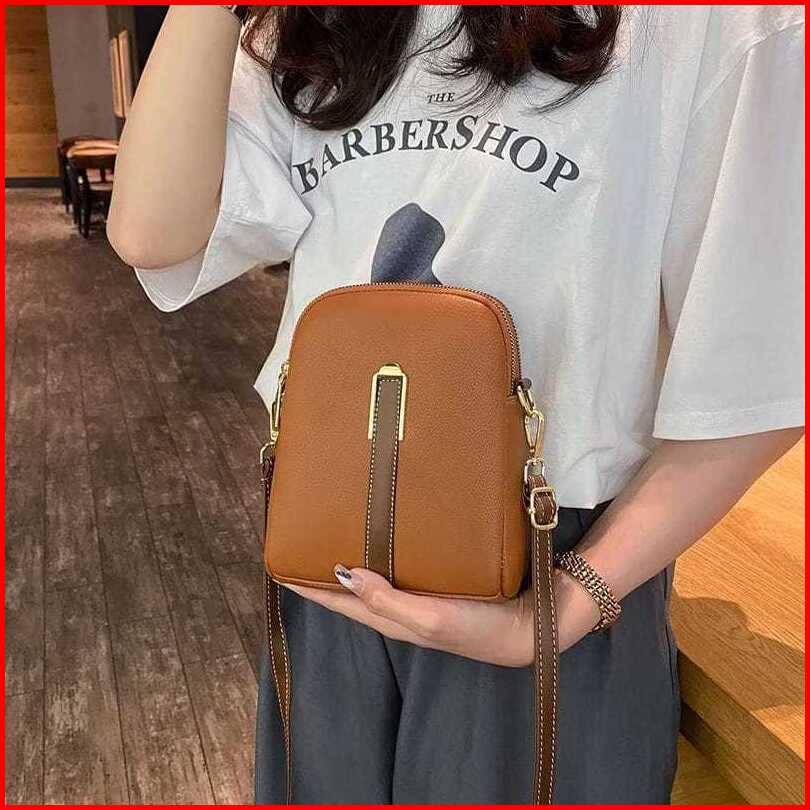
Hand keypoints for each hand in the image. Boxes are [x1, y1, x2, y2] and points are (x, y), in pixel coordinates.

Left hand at [284, 564, 600, 666]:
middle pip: (352, 588)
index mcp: (392, 618)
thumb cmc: (480, 628)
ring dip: (353, 557)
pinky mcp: (442, 582)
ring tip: (336, 529)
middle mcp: (401, 607)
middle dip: (324, 570)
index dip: (308, 585)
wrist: (533, 625)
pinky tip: (389, 533)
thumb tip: (343, 574)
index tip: (278, 562)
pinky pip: (402, 565)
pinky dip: (385, 551)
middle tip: (304, 537)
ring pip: (375, 575)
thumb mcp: (430, 620)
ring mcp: (421, 595)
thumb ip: (387, 601)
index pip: (338, 601)